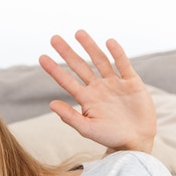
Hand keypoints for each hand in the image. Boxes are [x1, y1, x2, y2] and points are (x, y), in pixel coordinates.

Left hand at [39, 29, 155, 153]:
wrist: (134, 142)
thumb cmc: (109, 137)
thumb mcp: (86, 129)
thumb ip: (69, 116)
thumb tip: (50, 104)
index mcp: (86, 99)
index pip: (66, 81)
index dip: (54, 69)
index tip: (41, 57)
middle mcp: (98, 88)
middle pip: (80, 66)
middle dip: (67, 52)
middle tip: (54, 38)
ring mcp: (114, 84)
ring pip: (100, 60)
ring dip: (89, 47)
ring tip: (78, 33)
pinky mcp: (132, 83)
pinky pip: (123, 64)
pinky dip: (117, 53)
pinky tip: (109, 42)